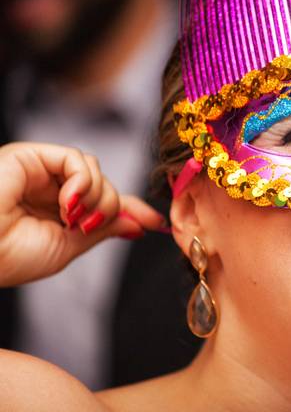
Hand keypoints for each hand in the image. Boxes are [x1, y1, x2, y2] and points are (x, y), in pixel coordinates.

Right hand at [0, 142, 164, 285]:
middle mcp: (47, 189)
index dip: (129, 209)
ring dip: (95, 196)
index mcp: (54, 213)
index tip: (154, 222)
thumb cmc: (8, 256)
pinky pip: (76, 159)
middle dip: (109, 206)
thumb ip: (102, 230)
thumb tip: (136, 223)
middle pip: (103, 185)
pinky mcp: (29, 156)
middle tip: (87, 226)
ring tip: (73, 219)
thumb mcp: (67, 247)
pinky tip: (67, 203)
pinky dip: (81, 181)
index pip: (101, 202)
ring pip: (93, 170)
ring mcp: (38, 171)